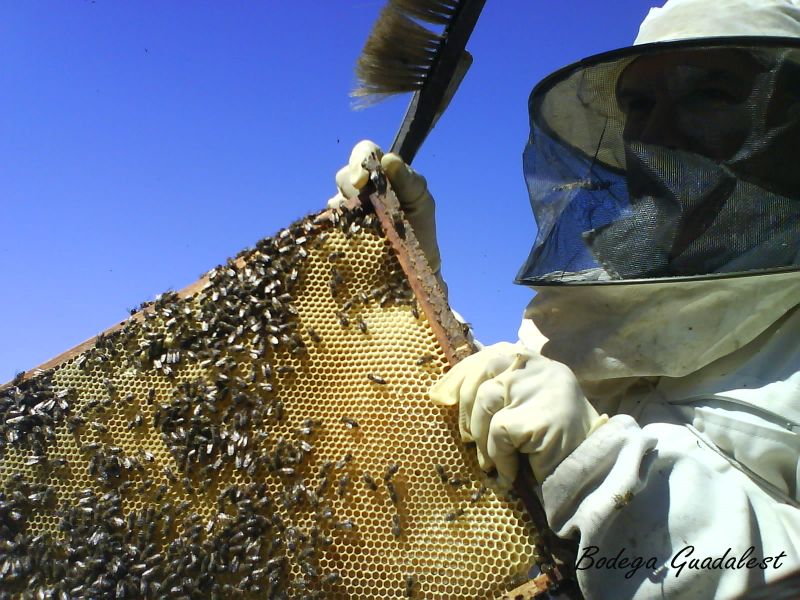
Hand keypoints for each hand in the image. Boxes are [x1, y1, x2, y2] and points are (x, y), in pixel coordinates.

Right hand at [328, 140, 441, 274]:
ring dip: (346, 210)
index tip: (362, 180)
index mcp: (381, 175)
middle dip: (352, 187)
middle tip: (366, 205)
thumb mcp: (421, 202)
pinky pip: (329, 223)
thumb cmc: (419, 231)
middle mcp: (360, 189)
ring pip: (334, 199)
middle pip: (344, 175)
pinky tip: (354, 238)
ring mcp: (348, 210)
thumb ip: (408, 179)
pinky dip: (339, 227)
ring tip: (366, 227)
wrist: (412, 269)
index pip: (364, 152)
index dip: (359, 160)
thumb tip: (388, 160)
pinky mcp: (339, 231)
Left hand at [430, 342, 607, 486]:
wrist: (593, 464)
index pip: (484, 357)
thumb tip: (443, 393)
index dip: (459, 378)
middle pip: (480, 381)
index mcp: (529, 358)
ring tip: (492, 461)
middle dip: (468, 415)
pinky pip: (499, 434)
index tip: (441, 397)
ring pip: (486, 404)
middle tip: (471, 442)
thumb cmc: (554, 434)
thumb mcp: (524, 401)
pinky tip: (509, 472)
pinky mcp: (538, 417)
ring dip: (483, 439)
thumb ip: (495, 388)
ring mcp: (538, 388)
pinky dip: (500, 458)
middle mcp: (535, 365)